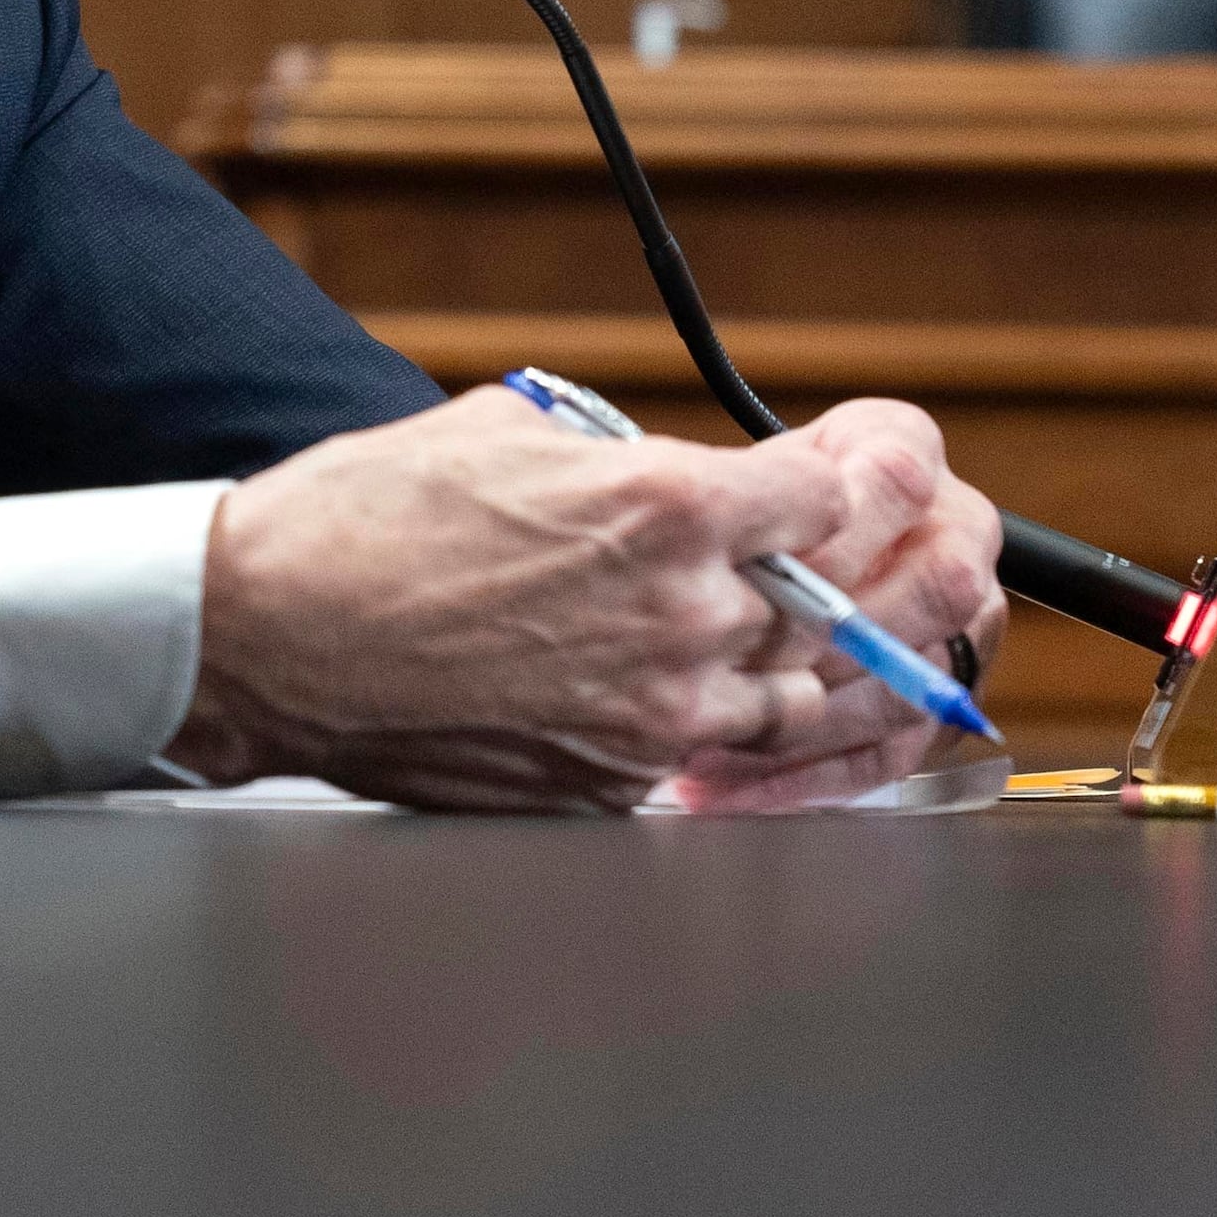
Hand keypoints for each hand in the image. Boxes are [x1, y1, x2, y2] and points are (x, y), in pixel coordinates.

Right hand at [170, 388, 1005, 812]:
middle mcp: (682, 617)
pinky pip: (741, 763)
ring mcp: (657, 714)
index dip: (889, 459)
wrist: (264, 639)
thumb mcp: (509, 435)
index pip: (841, 486)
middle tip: (953, 525)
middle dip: (931, 549)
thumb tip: (695, 481)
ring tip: (912, 622)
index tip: (896, 449)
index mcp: (660, 508)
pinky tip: (812, 711)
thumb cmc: (360, 525)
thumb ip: (627, 460)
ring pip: (826, 694)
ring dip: (880, 655)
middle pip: (869, 594)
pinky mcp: (617, 781)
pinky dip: (787, 736)